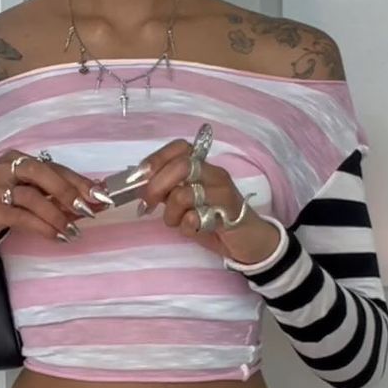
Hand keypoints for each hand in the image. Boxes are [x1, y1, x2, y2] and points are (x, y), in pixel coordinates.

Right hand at [0, 149, 102, 247]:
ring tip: (73, 231)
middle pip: (41, 172)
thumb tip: (96, 198)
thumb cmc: (3, 206)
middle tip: (88, 210)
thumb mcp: (29, 195)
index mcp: (16, 158)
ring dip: (58, 216)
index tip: (101, 194)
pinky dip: (44, 227)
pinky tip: (58, 236)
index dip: (79, 180)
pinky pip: (23, 218)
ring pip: (33, 198)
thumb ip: (57, 195)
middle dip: (69, 192)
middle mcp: (4, 167)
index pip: (53, 166)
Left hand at [135, 138, 280, 263]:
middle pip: (180, 166)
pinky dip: (187, 227)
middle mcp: (214, 174)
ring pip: (183, 194)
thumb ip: (169, 189)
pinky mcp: (229, 214)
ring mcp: (223, 192)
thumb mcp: (188, 199)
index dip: (156, 158)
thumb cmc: (214, 217)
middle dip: (156, 186)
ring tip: (177, 222)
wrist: (248, 239)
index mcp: (204, 165)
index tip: (140, 177)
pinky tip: (194, 229)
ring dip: (171, 214)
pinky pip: (194, 218)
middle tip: (148, 205)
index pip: (180, 147)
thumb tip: (139, 183)